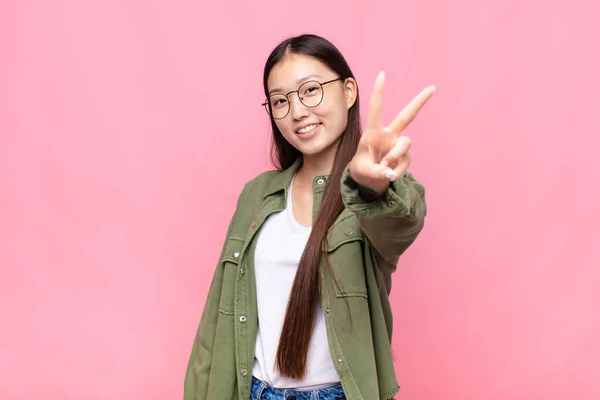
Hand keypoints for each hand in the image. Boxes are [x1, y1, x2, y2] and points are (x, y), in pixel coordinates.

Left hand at [348, 72, 434, 195]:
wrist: (368, 182)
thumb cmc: (362, 169)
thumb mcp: (363, 172)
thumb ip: (376, 172)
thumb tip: (390, 174)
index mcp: (373, 132)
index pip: (376, 110)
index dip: (379, 92)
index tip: (382, 74)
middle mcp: (388, 134)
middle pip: (406, 116)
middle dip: (419, 102)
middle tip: (432, 87)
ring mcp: (398, 145)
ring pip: (406, 143)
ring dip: (396, 156)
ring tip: (384, 170)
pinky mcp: (405, 156)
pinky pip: (406, 161)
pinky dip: (397, 171)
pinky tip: (390, 176)